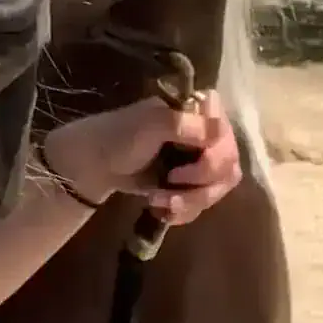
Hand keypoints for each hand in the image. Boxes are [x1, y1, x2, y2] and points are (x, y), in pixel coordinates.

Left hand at [43, 90, 241, 224]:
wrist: (95, 165)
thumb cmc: (119, 135)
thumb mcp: (149, 125)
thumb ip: (186, 125)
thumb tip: (221, 128)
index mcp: (193, 111)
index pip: (226, 128)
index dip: (218, 150)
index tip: (197, 157)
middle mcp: (201, 133)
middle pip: (228, 162)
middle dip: (202, 181)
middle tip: (173, 182)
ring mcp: (196, 160)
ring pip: (219, 187)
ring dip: (192, 200)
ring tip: (163, 203)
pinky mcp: (189, 185)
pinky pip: (204, 203)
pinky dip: (185, 211)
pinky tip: (163, 211)